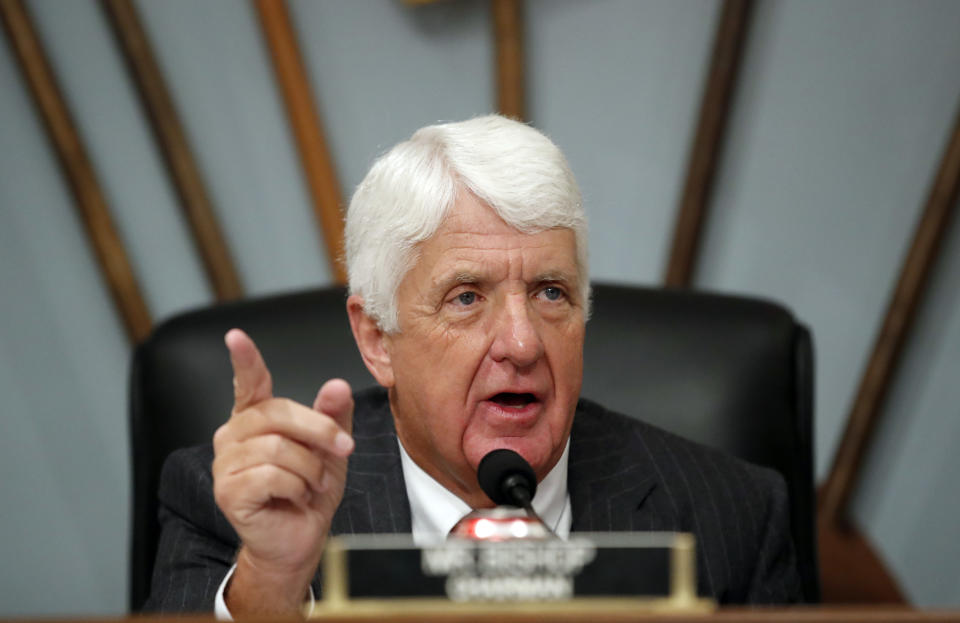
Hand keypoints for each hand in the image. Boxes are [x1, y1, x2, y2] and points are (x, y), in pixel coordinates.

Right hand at [212, 329, 353, 613]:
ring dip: (309, 469)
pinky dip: (295, 487)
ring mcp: (225, 463)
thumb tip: (337, 385)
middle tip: (343, 448)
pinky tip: (296, 497)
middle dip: (319, 430)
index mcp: (256, 419)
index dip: (244, 360)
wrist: (300, 539)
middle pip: (277, 413)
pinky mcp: (227, 490)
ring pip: (278, 448)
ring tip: (313, 484)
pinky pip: (270, 475)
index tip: (236, 336)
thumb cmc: (310, 492)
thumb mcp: (331, 449)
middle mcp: (233, 436)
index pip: (248, 383)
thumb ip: (334, 416)